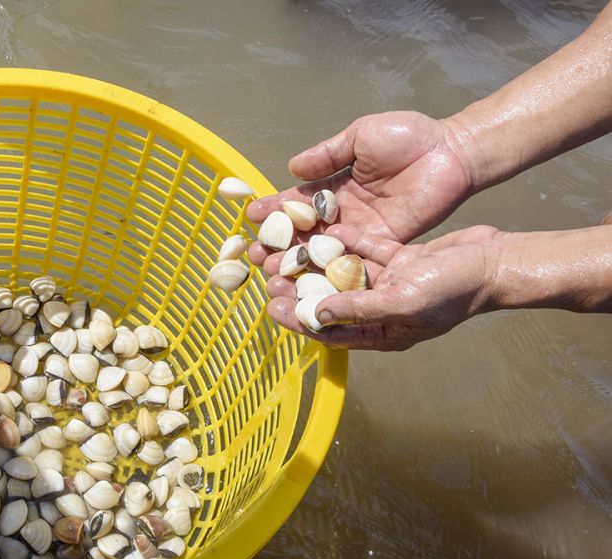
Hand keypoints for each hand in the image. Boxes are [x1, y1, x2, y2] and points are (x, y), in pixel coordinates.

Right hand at [246, 111, 475, 269]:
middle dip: (279, 244)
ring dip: (297, 262)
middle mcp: (344, 212)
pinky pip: (352, 259)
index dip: (275, 209)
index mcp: (335, 185)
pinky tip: (308, 278)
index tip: (251, 216)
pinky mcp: (383, 243)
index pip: (297, 201)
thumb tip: (292, 168)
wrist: (452, 151)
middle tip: (256, 255)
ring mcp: (362, 230)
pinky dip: (330, 269)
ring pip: (323, 250)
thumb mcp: (360, 137)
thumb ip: (327, 154)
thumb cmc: (409, 136)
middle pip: (304, 233)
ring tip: (272, 272)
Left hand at [264, 225, 502, 350]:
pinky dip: (349, 241)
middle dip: (301, 290)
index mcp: (382, 332)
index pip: (329, 331)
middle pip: (330, 301)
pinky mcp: (401, 259)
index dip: (299, 320)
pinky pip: (368, 250)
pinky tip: (327, 229)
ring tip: (289, 251)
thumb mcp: (402, 302)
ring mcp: (391, 283)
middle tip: (271, 276)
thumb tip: (317, 315)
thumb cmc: (454, 290)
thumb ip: (358, 308)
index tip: (271, 306)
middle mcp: (382, 309)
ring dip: (319, 263)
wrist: (495, 262)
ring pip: (345, 273)